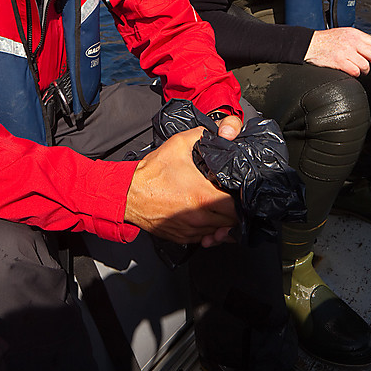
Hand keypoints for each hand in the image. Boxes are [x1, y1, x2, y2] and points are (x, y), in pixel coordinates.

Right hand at [124, 125, 238, 245]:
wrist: (128, 194)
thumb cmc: (151, 173)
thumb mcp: (178, 144)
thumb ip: (200, 134)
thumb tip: (215, 132)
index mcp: (202, 196)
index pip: (235, 208)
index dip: (241, 201)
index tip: (239, 193)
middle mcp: (198, 217)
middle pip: (230, 223)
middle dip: (234, 212)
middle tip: (232, 201)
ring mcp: (189, 230)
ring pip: (218, 233)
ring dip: (222, 223)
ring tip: (220, 210)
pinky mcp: (181, 237)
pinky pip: (203, 238)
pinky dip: (208, 230)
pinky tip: (205, 218)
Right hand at [305, 27, 370, 76]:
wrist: (310, 44)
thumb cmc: (326, 40)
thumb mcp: (344, 34)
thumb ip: (357, 39)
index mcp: (354, 34)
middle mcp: (352, 41)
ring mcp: (346, 51)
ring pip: (366, 65)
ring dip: (366, 71)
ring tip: (363, 71)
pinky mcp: (339, 61)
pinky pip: (355, 71)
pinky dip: (357, 74)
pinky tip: (353, 72)